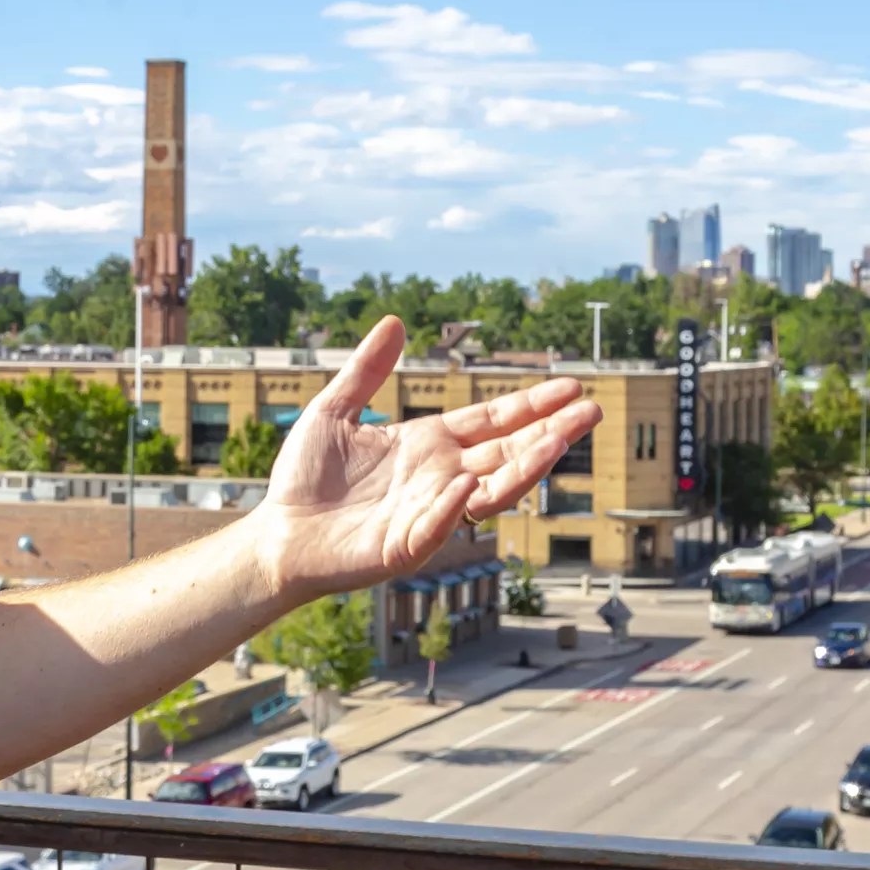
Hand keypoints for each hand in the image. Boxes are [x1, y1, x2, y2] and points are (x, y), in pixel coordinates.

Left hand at [254, 316, 600, 597]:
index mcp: (430, 446)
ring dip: (524, 469)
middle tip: (592, 410)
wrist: (277, 533)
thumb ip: (366, 371)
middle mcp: (440, 479)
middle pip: (508, 453)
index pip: (493, 422)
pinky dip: (450, 507)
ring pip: (489, 492)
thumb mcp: (334, 411)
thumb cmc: (305, 479)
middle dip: (550, 433)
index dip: (531, 405)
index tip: (570, 387)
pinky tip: (467, 482)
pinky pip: (435, 527)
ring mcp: (428, 515)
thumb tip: (396, 321)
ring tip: (556, 442)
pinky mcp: (403, 548)